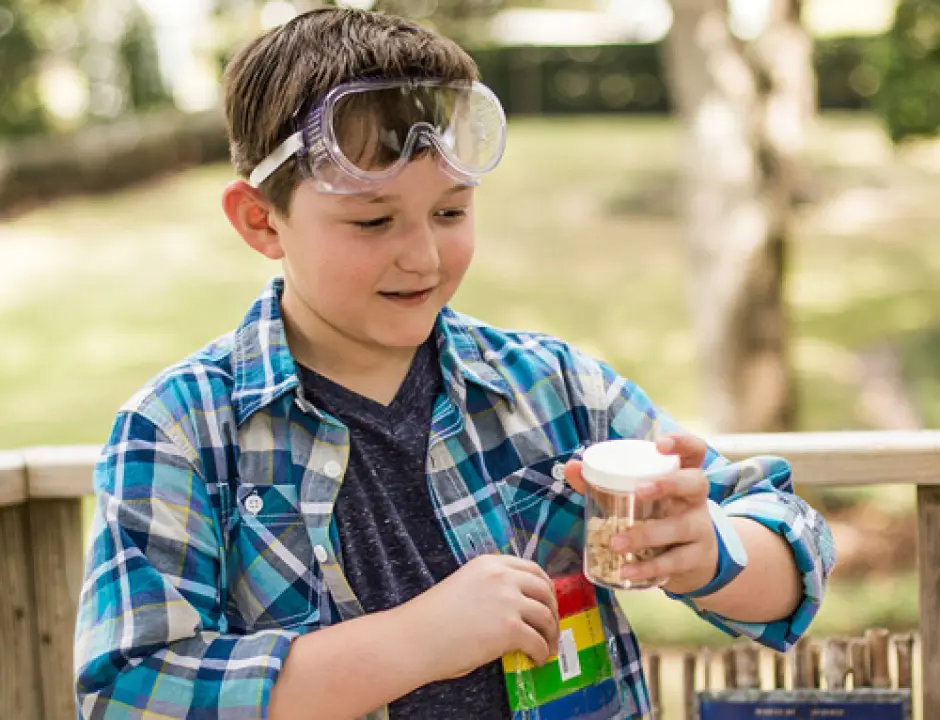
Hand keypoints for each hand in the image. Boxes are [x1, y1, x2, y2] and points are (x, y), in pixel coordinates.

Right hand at [404, 554, 559, 681]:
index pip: (531, 568)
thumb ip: (491, 590)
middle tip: (552, 626)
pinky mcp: (509, 628)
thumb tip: (513, 610)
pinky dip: (542, 652)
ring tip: (548, 647)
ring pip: (546, 616)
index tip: (548, 599)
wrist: (415, 637)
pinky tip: (537, 659)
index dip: (545, 586)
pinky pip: (538, 641)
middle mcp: (502, 577)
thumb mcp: (464, 588)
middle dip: (553, 609)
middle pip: (544, 590)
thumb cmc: (431, 619)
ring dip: (551, 633)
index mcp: (489, 564)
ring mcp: (507, 602)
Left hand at [564, 434, 717, 594]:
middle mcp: (695, 499)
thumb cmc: (658, 518)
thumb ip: (603, 482)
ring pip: (681, 526)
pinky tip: (626, 571)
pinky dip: (647, 568)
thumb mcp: (637, 498)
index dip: (682, 443)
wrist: (693, 561)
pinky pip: (674, 562)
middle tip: (641, 490)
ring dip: (646, 534)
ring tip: (616, 543)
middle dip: (670, 484)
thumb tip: (571, 467)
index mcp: (682, 477)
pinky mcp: (697, 558)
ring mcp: (700, 528)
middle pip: (696, 483)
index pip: (695, 450)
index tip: (660, 444)